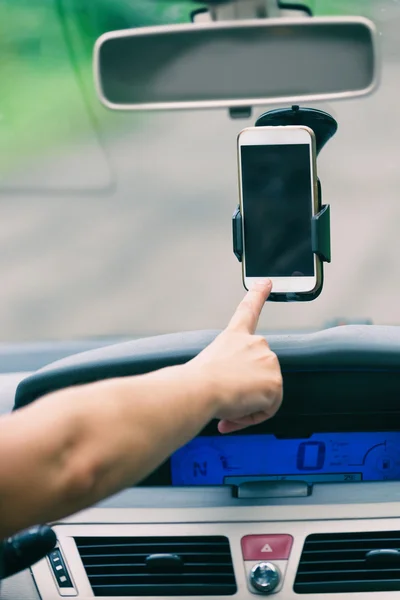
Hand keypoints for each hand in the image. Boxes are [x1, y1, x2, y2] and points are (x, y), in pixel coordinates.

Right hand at [189, 280, 282, 433]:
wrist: (199, 389)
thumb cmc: (194, 381)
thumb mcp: (206, 367)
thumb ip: (225, 373)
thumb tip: (227, 392)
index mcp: (235, 336)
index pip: (248, 310)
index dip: (258, 295)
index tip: (266, 282)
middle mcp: (255, 343)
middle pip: (259, 374)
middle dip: (245, 392)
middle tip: (225, 400)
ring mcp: (268, 361)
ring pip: (263, 394)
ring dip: (246, 406)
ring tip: (227, 405)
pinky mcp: (275, 382)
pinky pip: (268, 409)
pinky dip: (252, 416)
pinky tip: (235, 412)